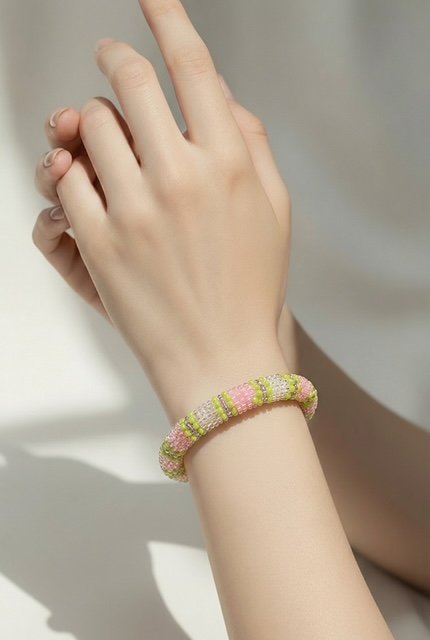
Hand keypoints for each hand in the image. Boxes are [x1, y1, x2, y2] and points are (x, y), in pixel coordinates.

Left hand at [32, 0, 292, 421]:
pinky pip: (65, 183)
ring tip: (103, 144)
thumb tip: (219, 98)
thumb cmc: (250, 287)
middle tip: (111, 60)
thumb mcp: (273, 210)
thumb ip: (250, 144)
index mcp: (228, 163)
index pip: (193, 68)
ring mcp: (134, 210)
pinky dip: (69, 176)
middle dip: (114, 61)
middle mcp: (180, 176)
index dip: (168, 19)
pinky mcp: (98, 243)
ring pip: (88, 126)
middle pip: (129, 82)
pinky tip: (84, 185)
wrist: (222, 359)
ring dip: (92, 125)